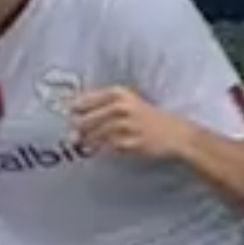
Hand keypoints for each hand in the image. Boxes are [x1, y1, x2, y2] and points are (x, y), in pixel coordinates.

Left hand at [70, 87, 196, 161]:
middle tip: (74, 137)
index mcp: (118, 93)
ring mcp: (127, 124)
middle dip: (77, 130)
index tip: (67, 118)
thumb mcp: (126, 102)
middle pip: (84, 120)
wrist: (176, 134)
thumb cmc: (147, 118)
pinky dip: (102, 150)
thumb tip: (69, 115)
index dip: (72, 112)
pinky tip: (103, 150)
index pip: (82, 102)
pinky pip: (107, 148)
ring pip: (93, 135)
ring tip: (86, 144)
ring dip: (87, 142)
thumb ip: (100, 105)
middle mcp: (122, 106)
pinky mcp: (131, 142)